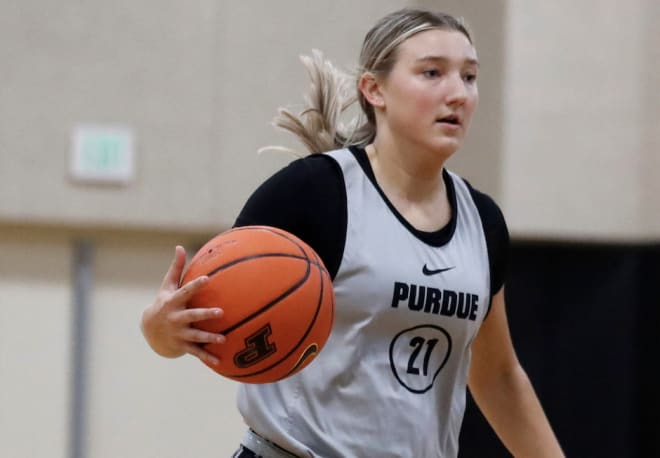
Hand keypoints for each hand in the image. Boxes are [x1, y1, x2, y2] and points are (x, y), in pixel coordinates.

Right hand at [140, 245, 224, 364]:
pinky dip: (207, 357)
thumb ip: (176, 268)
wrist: (150, 331)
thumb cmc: (164, 303)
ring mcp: (179, 333)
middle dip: (205, 314)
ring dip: (209, 337)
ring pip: (195, 336)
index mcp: (173, 302)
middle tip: (221, 312)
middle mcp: (176, 318)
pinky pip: (196, 352)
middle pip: (192, 316)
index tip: (208, 278)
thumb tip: (180, 246)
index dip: (196, 285)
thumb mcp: (167, 286)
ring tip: (223, 338)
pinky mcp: (182, 345)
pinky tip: (219, 360)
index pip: (185, 292)